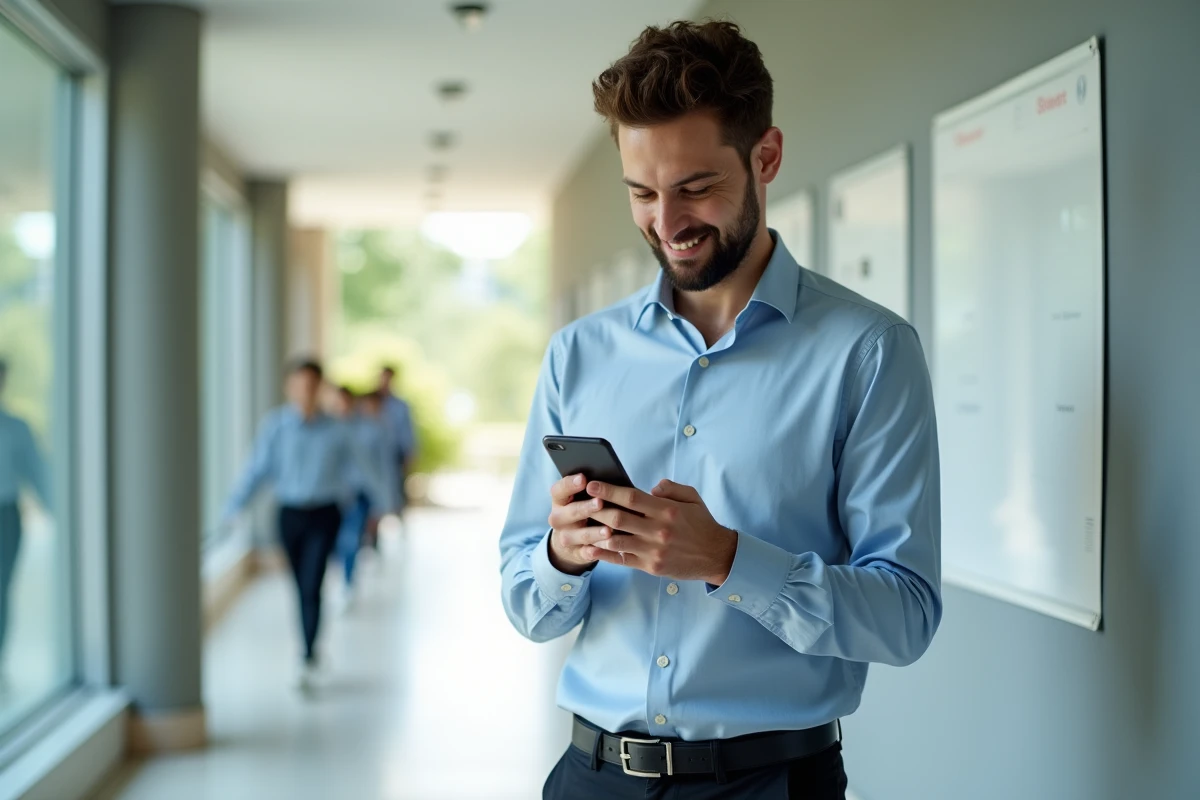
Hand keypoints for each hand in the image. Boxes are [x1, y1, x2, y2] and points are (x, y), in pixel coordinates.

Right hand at [546, 474, 616, 575]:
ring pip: (578, 535)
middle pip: (569, 512)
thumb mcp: (582, 498)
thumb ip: (592, 489)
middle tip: (600, 502)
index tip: (584, 478)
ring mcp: (566, 537)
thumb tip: (609, 477)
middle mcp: (558, 518)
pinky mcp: (576, 553)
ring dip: (593, 533)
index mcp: (560, 500)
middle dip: (585, 507)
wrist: (574, 542)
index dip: (570, 484)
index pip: (559, 490)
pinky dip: (592, 552)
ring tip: (608, 530)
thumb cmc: (585, 510)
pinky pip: (584, 553)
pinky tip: (600, 550)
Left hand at [583, 479, 737, 584]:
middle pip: (618, 518)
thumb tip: (650, 488)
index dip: (608, 490)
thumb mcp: (692, 498)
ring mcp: (653, 550)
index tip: (592, 484)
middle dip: (596, 508)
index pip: (631, 497)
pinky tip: (591, 547)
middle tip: (579, 501)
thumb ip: (670, 488)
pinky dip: (604, 554)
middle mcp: (658, 530)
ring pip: (616, 540)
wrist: (716, 555)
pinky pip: (622, 559)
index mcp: (666, 510)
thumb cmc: (702, 523)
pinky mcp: (651, 566)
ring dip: (596, 532)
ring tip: (581, 524)